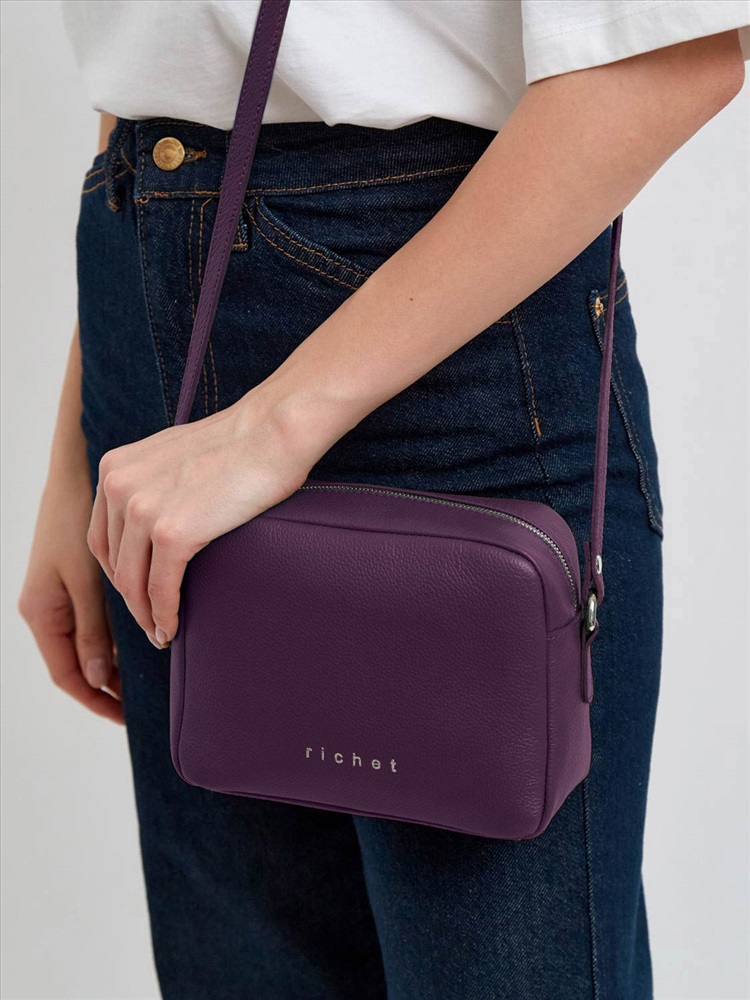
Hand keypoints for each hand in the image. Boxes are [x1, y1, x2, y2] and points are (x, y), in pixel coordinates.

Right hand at [19, 467, 122, 723]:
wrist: (73, 474)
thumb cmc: (74, 521)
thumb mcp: (85, 580)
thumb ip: (91, 629)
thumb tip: (98, 678)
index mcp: (41, 612)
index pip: (67, 674)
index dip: (97, 700)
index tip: (128, 718)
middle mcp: (46, 608)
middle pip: (77, 664)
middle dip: (107, 687)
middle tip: (144, 706)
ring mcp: (59, 594)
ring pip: (86, 644)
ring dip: (113, 664)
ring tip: (146, 681)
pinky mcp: (75, 580)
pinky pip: (93, 621)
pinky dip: (114, 637)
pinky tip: (140, 641)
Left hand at [86, 386, 318, 647]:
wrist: (272, 432)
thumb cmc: (240, 444)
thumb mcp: (174, 455)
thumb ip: (152, 482)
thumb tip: (155, 517)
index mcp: (115, 467)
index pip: (102, 536)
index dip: (118, 571)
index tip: (138, 592)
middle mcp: (118, 486)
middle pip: (113, 562)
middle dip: (130, 598)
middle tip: (150, 620)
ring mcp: (143, 510)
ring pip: (132, 582)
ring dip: (146, 615)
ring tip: (162, 631)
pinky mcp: (173, 533)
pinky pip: (160, 589)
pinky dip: (165, 614)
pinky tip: (174, 628)